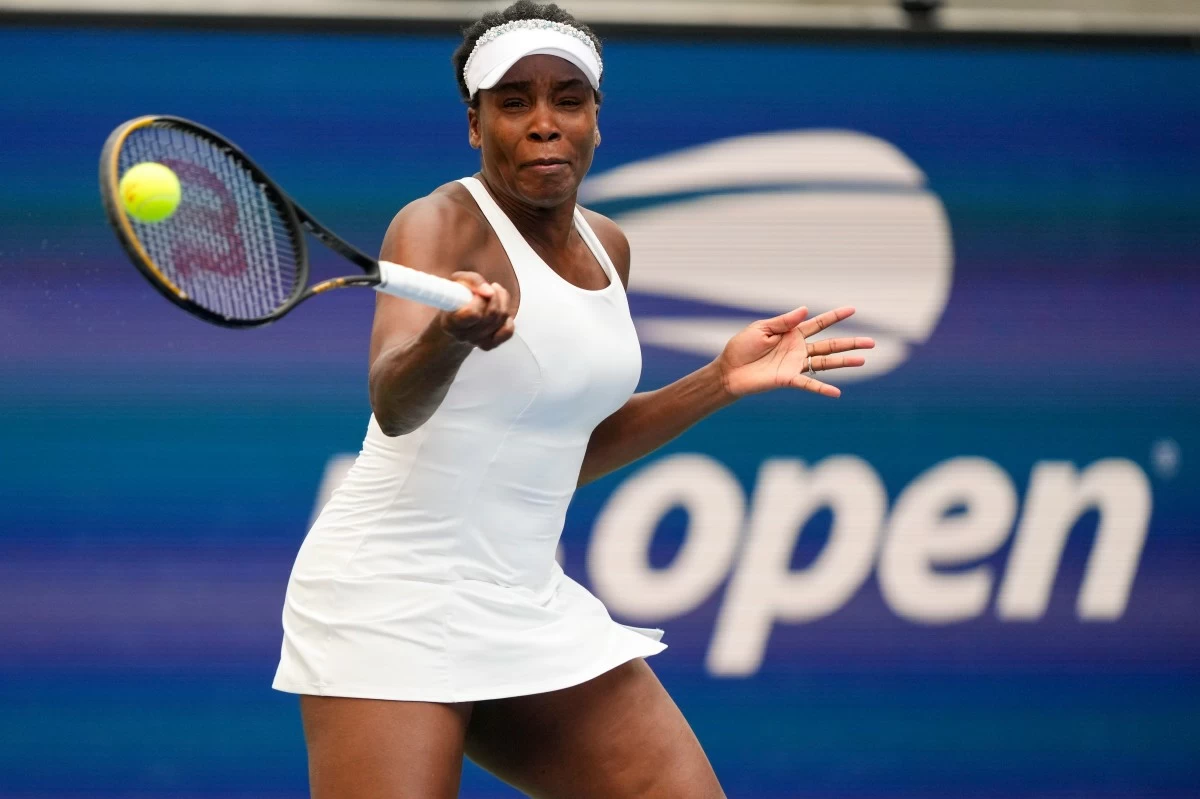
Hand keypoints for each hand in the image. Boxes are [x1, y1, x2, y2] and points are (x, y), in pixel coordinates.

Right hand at [437, 271, 514, 350]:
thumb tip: (489, 291)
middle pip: (491, 315)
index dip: (480, 300)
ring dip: (503, 303)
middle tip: (490, 289)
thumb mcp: (459, 281)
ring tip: (494, 295)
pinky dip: (508, 319)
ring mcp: (477, 342)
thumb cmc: (457, 299)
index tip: (477, 293)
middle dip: (494, 297)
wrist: (456, 318)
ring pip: (501, 320)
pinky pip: (508, 332)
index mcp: (451, 321)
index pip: (473, 314)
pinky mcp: (490, 345)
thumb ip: (473, 281)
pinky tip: (500, 312)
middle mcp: (463, 335)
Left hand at [715, 306, 874, 398]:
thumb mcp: (761, 329)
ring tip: (863, 361)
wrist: (729, 370)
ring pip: (825, 363)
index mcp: (792, 333)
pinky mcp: (788, 379)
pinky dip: (822, 388)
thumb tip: (806, 310)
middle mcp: (798, 349)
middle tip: (872, 342)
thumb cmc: (742, 347)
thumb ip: (784, 321)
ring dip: (844, 362)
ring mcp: (795, 365)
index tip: (853, 310)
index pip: (819, 323)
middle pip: (830, 344)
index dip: (835, 317)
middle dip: (851, 343)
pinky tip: (837, 392)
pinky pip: (808, 383)